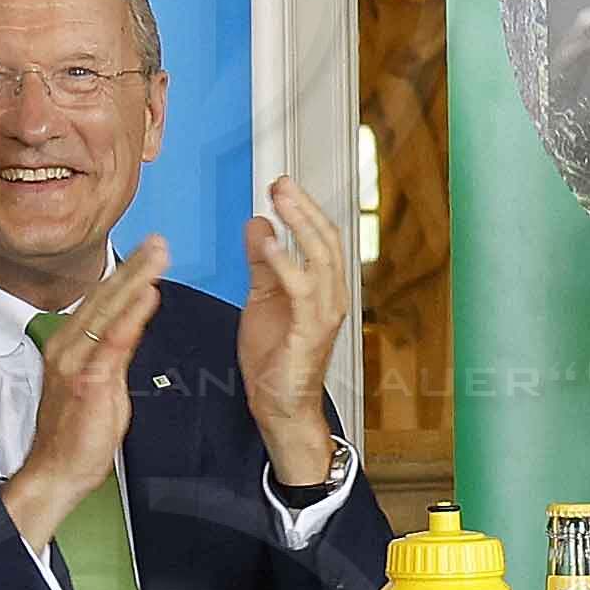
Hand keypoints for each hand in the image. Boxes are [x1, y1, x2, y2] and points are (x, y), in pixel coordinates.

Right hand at [3, 240, 167, 554]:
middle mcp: (67, 346)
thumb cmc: (75, 436)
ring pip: (109, 309)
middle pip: (104, 296)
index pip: (99, 301)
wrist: (55, 472)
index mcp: (68, 346)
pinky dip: (133, 313)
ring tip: (158, 254)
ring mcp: (75, 361)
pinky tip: (148, 292)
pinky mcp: (89, 379)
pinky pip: (114, 339)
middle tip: (158, 240)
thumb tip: (129, 331)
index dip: (124, 273)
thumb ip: (113, 355)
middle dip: (134, 265)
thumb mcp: (100, 386)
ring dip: (136, 278)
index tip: (146, 252)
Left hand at [239, 179, 351, 492]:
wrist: (279, 405)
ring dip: (299, 225)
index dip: (304, 208)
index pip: (321, 237)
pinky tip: (269, 245)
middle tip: (282, 184)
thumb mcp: (262, 298)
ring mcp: (325, 313)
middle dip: (304, 208)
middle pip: (326, 240)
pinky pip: (302, 290)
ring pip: (321, 258)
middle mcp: (331, 296)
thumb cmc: (275, 358)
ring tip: (280, 201)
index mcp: (322, 287)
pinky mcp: (310, 331)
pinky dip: (286, 263)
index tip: (282, 185)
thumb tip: (258, 224)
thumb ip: (262, 262)